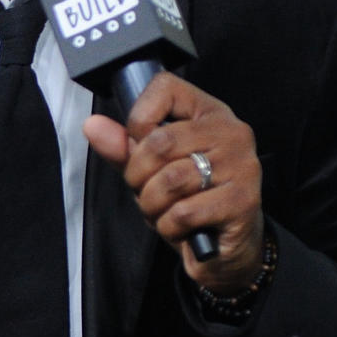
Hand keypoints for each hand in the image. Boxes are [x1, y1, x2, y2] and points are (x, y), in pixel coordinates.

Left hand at [83, 72, 264, 294]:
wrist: (227, 249)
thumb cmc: (192, 203)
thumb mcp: (151, 172)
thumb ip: (123, 148)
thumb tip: (93, 126)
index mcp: (208, 113)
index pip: (165, 88)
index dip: (139, 121)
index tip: (141, 147)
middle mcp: (231, 132)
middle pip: (160, 143)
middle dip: (139, 177)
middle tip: (148, 193)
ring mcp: (241, 165)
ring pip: (170, 181)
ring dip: (153, 206)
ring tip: (165, 212)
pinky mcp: (243, 201)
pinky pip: (183, 213)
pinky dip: (170, 228)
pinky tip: (182, 228)